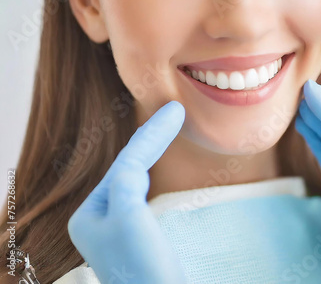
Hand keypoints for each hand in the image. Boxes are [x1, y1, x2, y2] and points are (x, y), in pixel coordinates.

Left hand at [68, 101, 186, 283]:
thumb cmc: (143, 265)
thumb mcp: (128, 216)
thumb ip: (127, 180)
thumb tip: (135, 159)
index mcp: (88, 214)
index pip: (125, 164)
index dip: (151, 135)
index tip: (175, 110)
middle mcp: (100, 220)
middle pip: (128, 168)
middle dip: (150, 140)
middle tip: (174, 112)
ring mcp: (120, 229)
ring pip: (137, 180)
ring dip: (152, 154)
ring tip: (167, 127)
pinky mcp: (141, 238)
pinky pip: (146, 195)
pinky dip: (156, 175)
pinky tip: (159, 168)